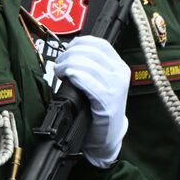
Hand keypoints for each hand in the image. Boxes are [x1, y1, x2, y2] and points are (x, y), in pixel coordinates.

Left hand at [53, 35, 130, 167]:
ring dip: (68, 65)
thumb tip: (70, 51)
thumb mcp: (99, 82)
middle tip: (59, 64)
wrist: (107, 135)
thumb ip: (90, 66)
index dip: (79, 43)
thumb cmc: (98, 108)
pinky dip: (75, 76)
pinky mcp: (108, 102)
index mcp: (119, 66)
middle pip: (91, 52)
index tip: (67, 50)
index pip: (99, 43)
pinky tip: (68, 77)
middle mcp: (120, 73)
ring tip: (60, 72)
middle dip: (69, 54)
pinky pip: (88, 82)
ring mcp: (116, 87)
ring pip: (87, 65)